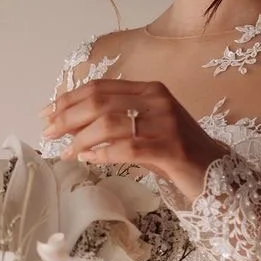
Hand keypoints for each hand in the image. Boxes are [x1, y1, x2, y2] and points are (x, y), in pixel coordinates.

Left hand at [38, 76, 225, 199]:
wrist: (214, 172)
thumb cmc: (174, 152)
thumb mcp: (144, 128)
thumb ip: (114, 120)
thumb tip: (69, 123)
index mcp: (150, 90)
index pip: (100, 87)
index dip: (69, 99)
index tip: (46, 113)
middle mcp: (158, 100)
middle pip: (100, 102)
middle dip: (68, 117)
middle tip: (48, 133)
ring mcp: (166, 123)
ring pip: (109, 123)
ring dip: (81, 138)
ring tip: (66, 152)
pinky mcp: (170, 148)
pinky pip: (126, 148)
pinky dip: (102, 153)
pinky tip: (88, 159)